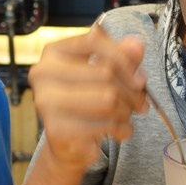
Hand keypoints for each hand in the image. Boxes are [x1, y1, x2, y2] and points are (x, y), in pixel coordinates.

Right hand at [28, 24, 147, 169]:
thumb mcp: (104, 74)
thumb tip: (137, 44)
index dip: (123, 57)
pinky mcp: (56, 128)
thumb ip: (121, 57)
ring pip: (108, 99)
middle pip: (104, 71)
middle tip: (142, 102)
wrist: (68, 143)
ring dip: (127, 110)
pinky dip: (121, 129)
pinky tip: (121, 131)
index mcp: (53, 52)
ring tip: (129, 116)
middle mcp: (43, 73)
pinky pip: (103, 124)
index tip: (141, 78)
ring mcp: (46, 101)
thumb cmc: (86, 102)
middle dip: (131, 90)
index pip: (93, 41)